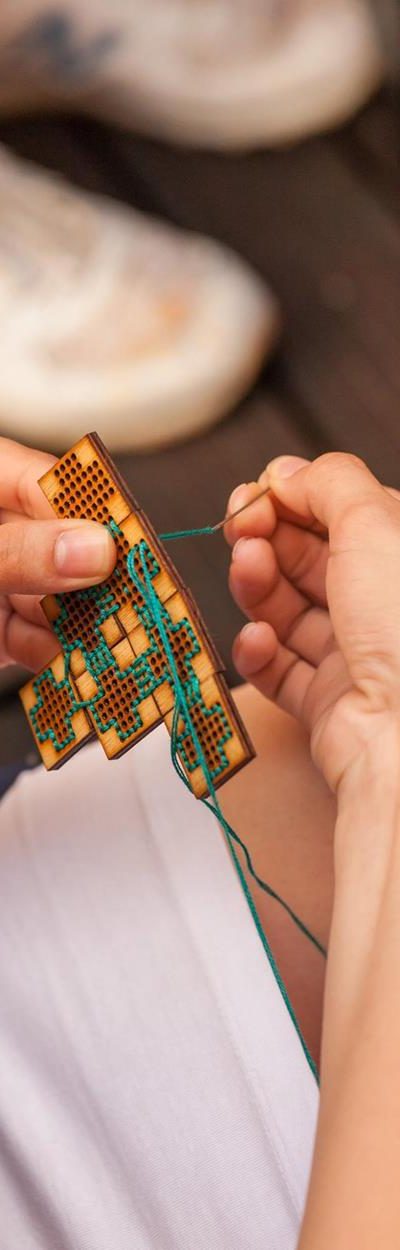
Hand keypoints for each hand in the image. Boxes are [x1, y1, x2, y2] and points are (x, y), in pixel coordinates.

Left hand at [0, 437, 115, 671]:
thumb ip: (18, 552)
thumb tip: (91, 548)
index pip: (49, 482)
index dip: (95, 510)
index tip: (133, 541)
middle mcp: (0, 532)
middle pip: (65, 546)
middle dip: (99, 581)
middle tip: (140, 600)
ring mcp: (3, 581)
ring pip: (58, 601)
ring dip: (87, 627)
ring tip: (120, 643)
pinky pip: (38, 642)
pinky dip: (61, 660)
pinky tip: (84, 668)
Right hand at [226, 452, 399, 792]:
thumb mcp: (374, 525)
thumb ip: (329, 484)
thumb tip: (288, 472)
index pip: (344, 514)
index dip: (296, 497)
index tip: (258, 491)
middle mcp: (385, 605)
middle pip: (310, 558)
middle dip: (267, 536)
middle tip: (240, 526)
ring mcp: (356, 655)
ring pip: (288, 609)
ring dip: (257, 584)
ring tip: (246, 569)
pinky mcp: (328, 702)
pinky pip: (280, 669)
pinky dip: (259, 650)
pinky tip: (258, 638)